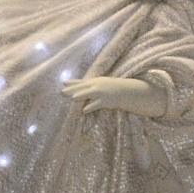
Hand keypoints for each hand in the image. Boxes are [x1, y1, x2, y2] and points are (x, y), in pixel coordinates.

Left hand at [65, 72, 180, 118]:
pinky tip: (84, 110)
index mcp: (97, 82)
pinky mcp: (108, 100)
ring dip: (80, 95)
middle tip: (61, 92)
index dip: (72, 83)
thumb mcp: (103, 86)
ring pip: (89, 93)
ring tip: (71, 99)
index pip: (82, 82)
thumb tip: (79, 91)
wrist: (132, 92)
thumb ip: (90, 87)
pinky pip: (98, 104)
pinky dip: (91, 106)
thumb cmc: (116, 90)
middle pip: (83, 87)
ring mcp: (103, 92)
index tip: (62, 84)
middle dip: (72, 89)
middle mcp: (99, 85)